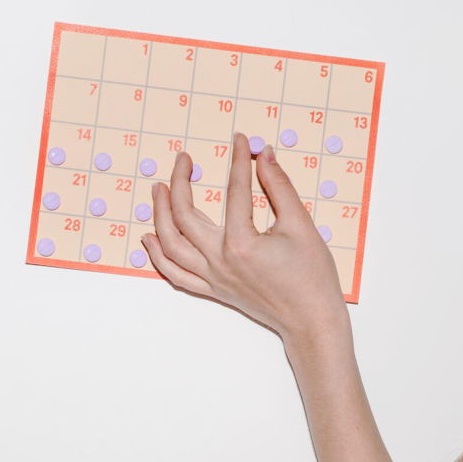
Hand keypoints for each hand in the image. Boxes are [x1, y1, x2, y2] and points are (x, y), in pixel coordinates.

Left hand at [141, 133, 347, 344]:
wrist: (312, 320)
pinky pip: (175, 274)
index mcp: (242, 244)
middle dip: (180, 182)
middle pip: (184, 216)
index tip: (238, 141)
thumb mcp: (300, 225)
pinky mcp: (213, 289)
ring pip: (171, 244)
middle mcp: (220, 262)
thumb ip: (279, 187)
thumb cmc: (312, 277)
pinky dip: (158, 256)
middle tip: (184, 160)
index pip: (234, 192)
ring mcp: (213, 278)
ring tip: (158, 189)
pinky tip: (150, 237)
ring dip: (160, 214)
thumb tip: (263, 155)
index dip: (237, 161)